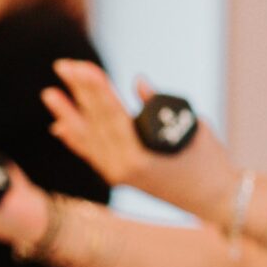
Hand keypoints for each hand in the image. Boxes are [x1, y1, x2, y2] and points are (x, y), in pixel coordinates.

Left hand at [43, 61, 234, 219]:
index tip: (80, 66)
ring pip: (87, 139)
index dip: (94, 87)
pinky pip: (92, 155)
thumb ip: (158, 105)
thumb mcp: (188, 127)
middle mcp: (122, 168)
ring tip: (49, 94)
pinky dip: (76, 140)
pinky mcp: (119, 178)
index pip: (111, 113)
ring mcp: (118, 175)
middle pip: (95, 121)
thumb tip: (137, 82)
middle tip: (62, 65)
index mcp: (139, 155)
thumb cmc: (209, 161)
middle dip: (78, 92)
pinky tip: (59, 126)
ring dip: (68, 114)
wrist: (216, 201)